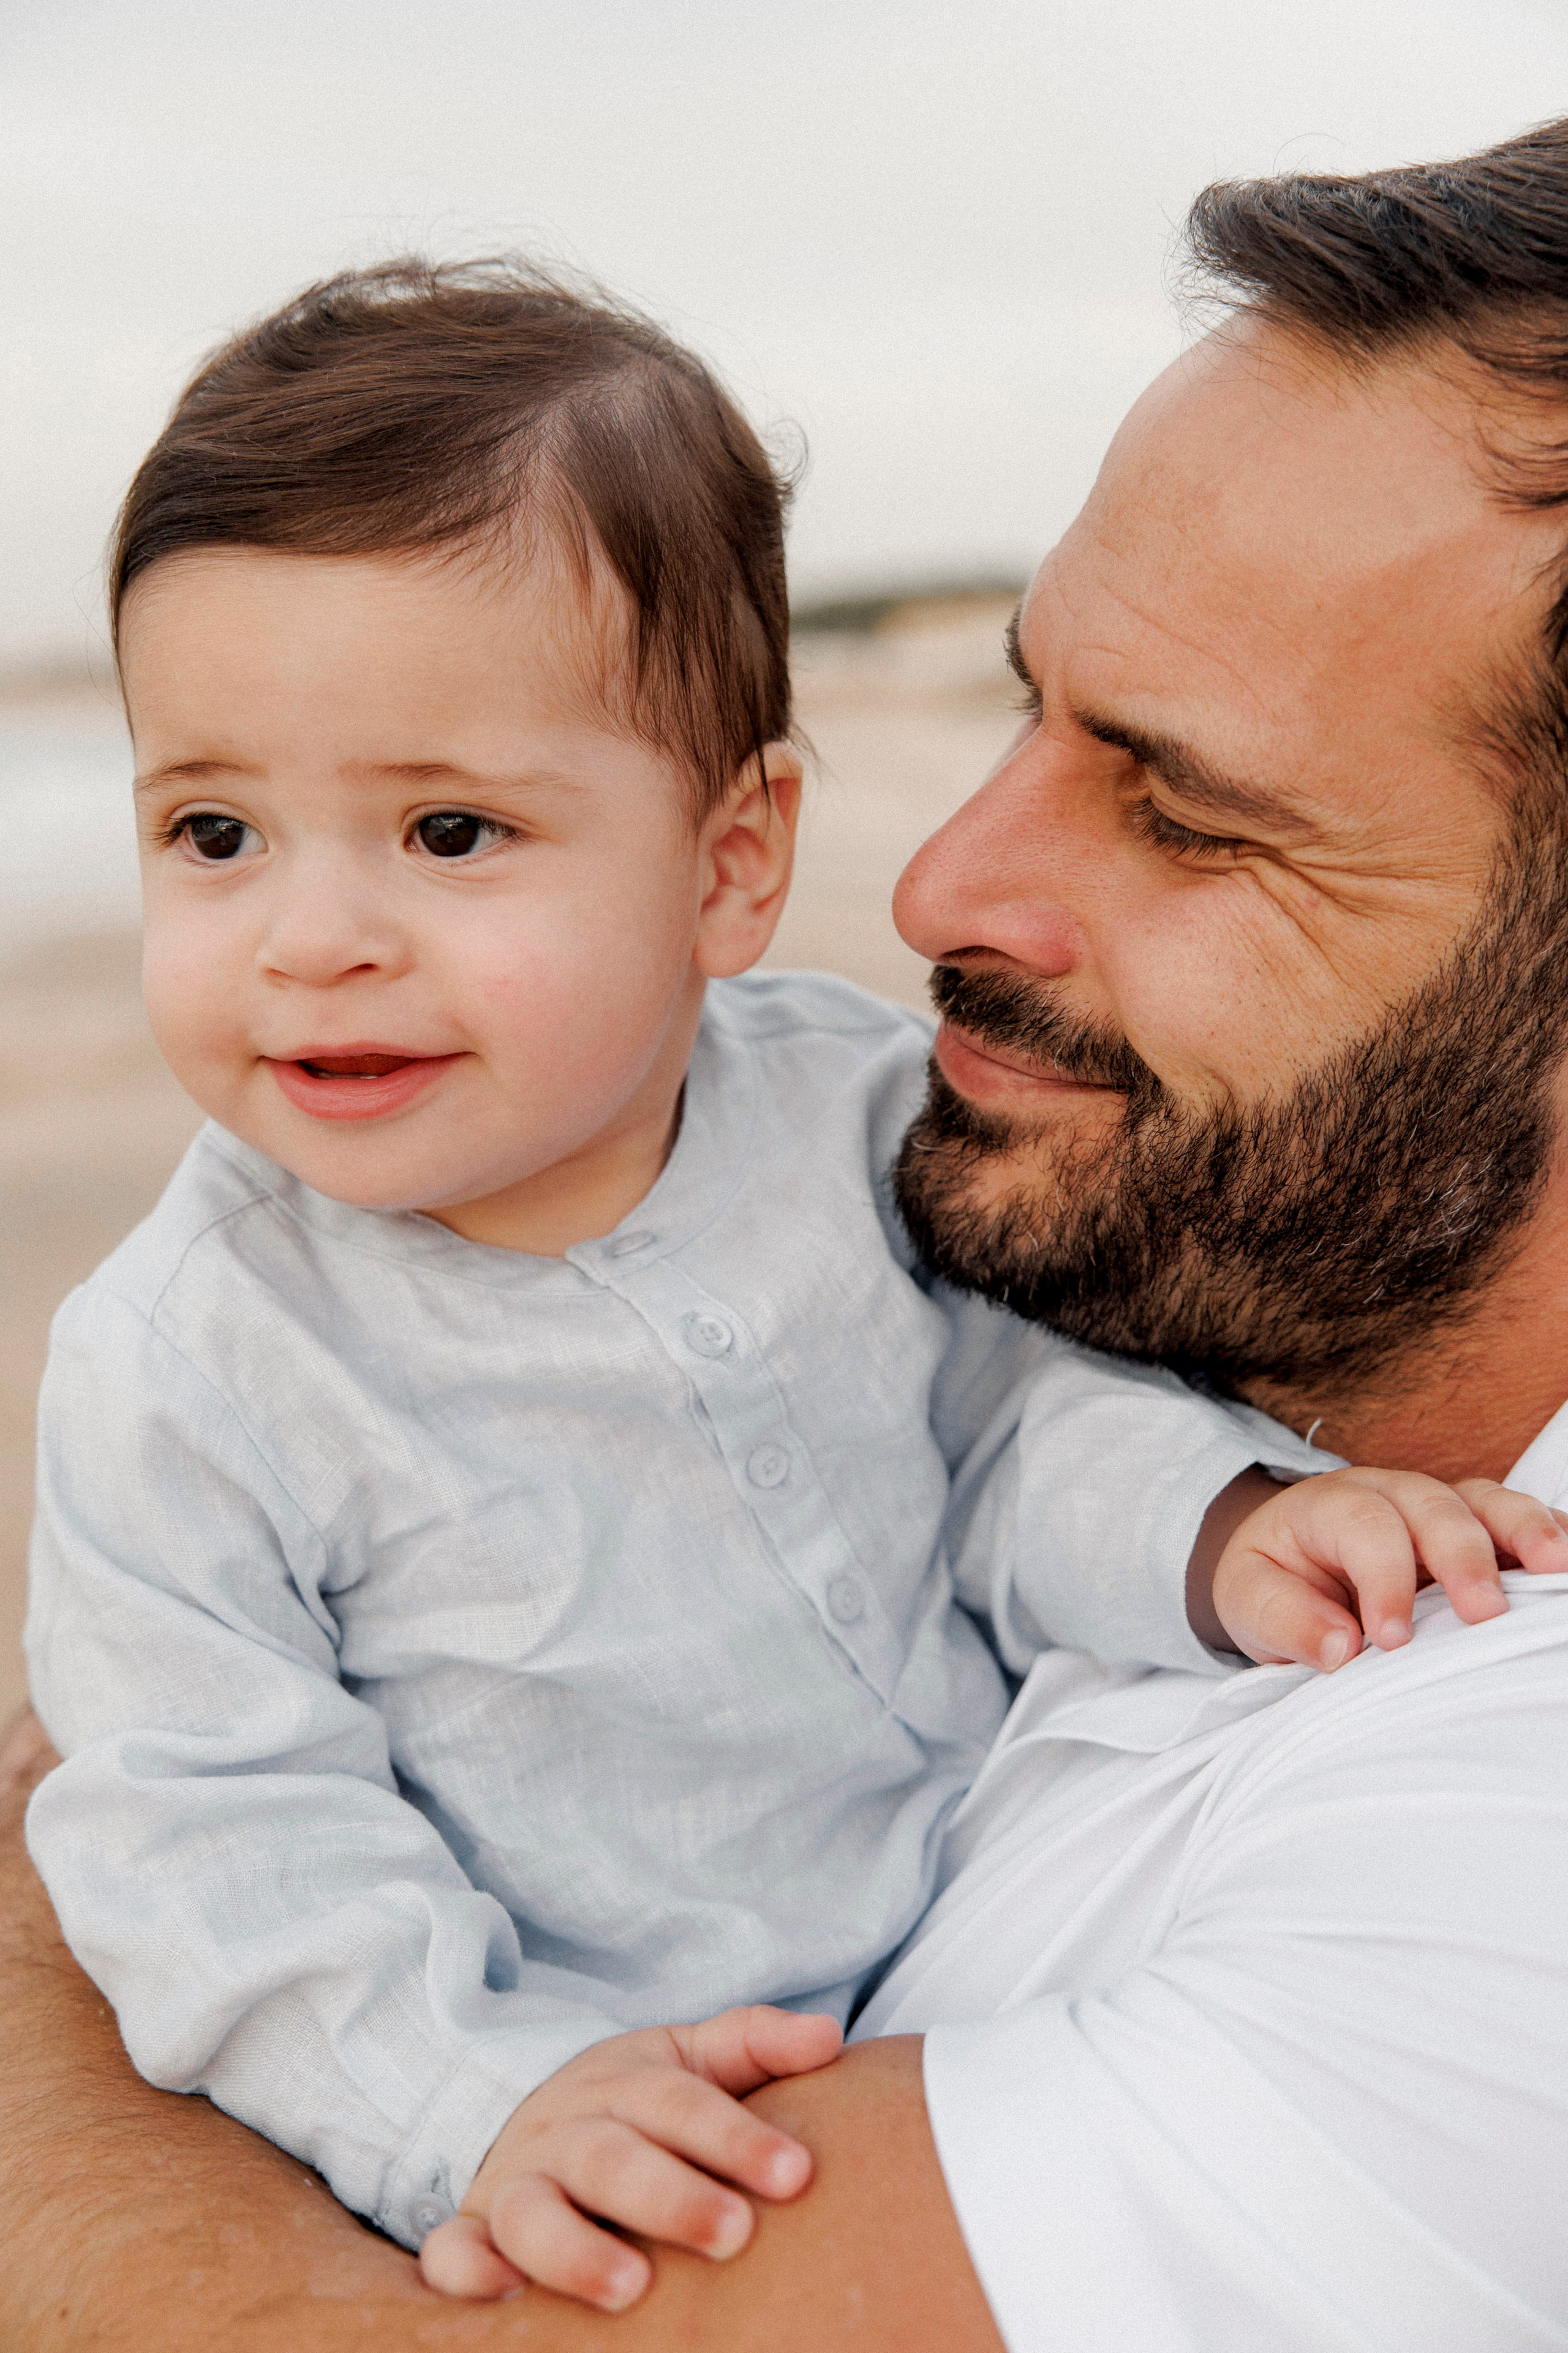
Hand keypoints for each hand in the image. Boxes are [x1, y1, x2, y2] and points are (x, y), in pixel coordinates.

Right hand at [418, 2002, 842, 2308]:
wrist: (536, 2114)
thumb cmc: (639, 2102)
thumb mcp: (693, 2060)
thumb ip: (756, 2045)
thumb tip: (828, 2037)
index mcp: (626, 2085)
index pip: (681, 2104)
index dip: (737, 2138)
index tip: (796, 2174)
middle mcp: (568, 2131)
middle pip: (613, 2158)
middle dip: (671, 2196)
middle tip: (733, 2234)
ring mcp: (516, 2181)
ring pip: (533, 2209)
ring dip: (576, 2247)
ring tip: (632, 2287)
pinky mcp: (474, 2230)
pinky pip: (451, 2251)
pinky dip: (466, 2271)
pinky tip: (500, 2297)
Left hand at [1210, 1466, 1567, 1670]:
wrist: (1286, 1558)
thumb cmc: (1274, 1578)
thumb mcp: (1249, 1600)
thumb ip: (1285, 1620)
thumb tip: (1339, 1648)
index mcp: (1330, 1505)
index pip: (1365, 1528)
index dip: (1384, 1580)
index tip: (1392, 1639)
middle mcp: (1391, 1493)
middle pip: (1435, 1507)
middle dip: (1463, 1557)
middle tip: (1484, 1613)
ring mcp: (1439, 1507)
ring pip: (1487, 1502)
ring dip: (1526, 1532)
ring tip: (1558, 1569)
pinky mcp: (1474, 1531)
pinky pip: (1517, 1523)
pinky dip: (1547, 1539)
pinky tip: (1565, 1570)